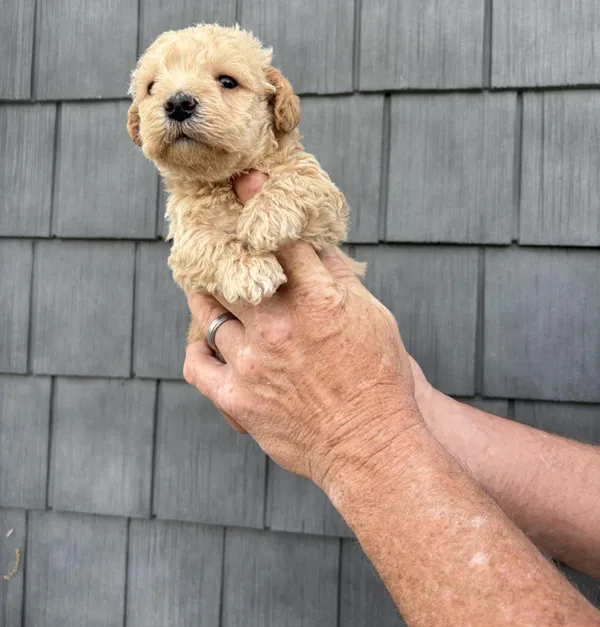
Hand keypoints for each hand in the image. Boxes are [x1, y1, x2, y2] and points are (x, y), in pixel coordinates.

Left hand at [184, 172, 422, 489]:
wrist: (372, 446)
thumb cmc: (380, 380)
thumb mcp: (372, 317)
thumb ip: (338, 280)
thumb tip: (312, 247)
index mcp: (318, 299)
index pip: (281, 239)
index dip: (260, 204)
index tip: (244, 181)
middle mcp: (280, 326)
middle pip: (233, 271)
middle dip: (222, 250)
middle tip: (215, 240)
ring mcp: (253, 362)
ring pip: (209, 313)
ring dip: (207, 295)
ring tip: (208, 287)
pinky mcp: (238, 398)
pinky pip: (198, 363)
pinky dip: (198, 346)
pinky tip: (205, 336)